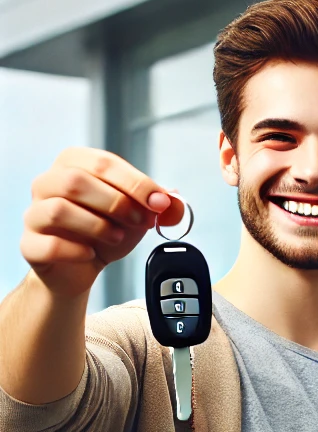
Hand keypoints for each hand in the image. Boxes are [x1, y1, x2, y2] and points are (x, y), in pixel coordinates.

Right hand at [21, 148, 182, 298]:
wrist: (82, 268)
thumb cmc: (106, 233)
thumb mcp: (138, 217)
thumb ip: (158, 206)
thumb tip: (174, 199)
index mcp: (74, 165)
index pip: (102, 162)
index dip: (135, 182)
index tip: (160, 202)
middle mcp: (47, 184)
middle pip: (75, 181)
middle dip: (117, 202)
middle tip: (141, 222)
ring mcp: (35, 214)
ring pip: (59, 209)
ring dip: (97, 225)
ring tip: (118, 236)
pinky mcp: (30, 244)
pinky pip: (49, 244)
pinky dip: (76, 250)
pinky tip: (91, 254)